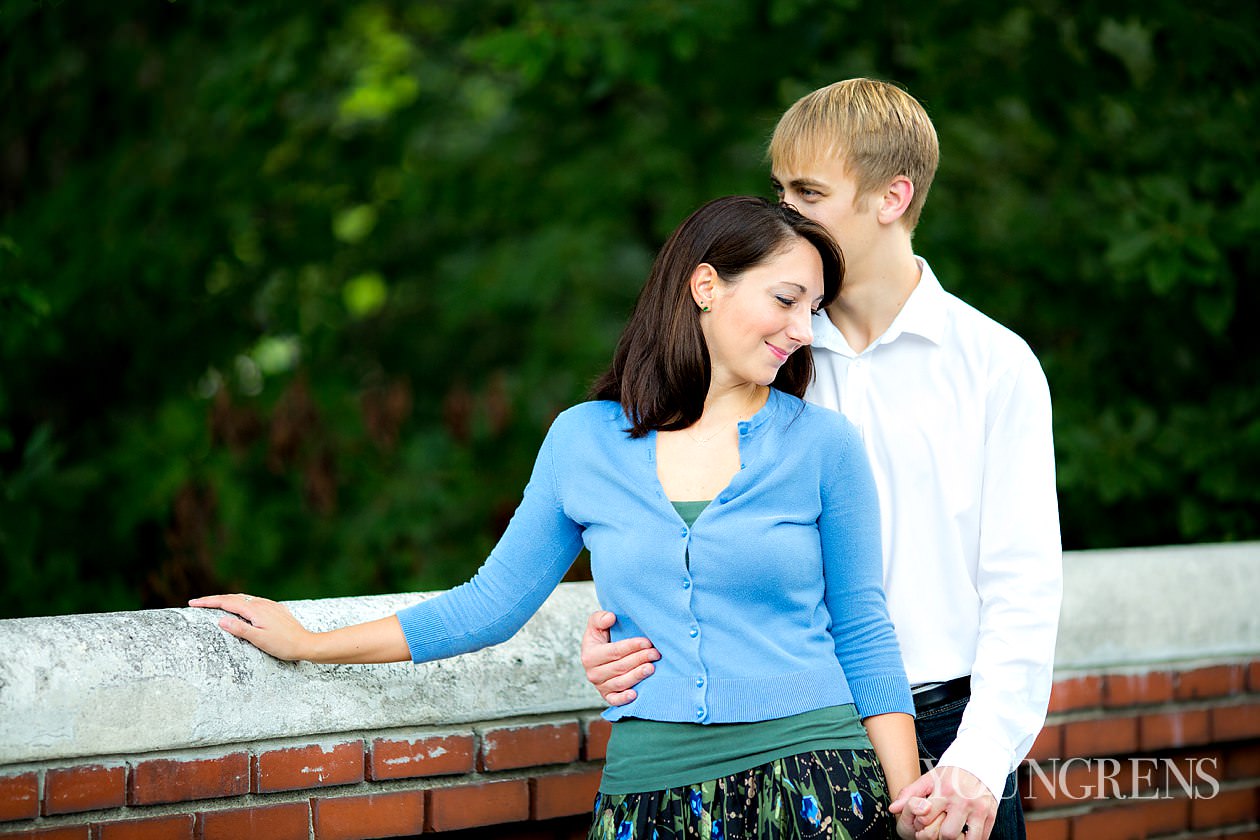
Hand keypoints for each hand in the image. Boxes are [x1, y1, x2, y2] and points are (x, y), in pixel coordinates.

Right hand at [189, 593, 315, 661]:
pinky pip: (253, 602)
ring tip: (213, 604)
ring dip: (227, 600)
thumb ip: (240, 629)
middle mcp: (262, 604)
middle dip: (214, 599)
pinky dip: (240, 603)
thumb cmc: (283, 645)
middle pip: (233, 598)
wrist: (306, 643)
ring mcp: (269, 605)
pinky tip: (240, 608)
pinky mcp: (275, 609)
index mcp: (255, 610)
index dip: (208, 602)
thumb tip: (221, 619)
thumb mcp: (259, 639)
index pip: (226, 602)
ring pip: (244, 598)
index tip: (192, 602)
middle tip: (197, 603)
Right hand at [579, 610, 658, 704]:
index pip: (614, 651)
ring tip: (652, 668)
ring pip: (621, 683)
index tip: (647, 642)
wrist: (598, 656)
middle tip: (655, 653)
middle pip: (620, 667)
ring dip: (637, 675)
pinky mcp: (607, 696)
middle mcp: (593, 673)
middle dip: (640, 659)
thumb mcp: (595, 625)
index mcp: (589, 655)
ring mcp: (600, 686)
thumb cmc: (600, 639)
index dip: (632, 646)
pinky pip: (615, 700)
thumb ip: (600, 618)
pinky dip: (624, 699)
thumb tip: (611, 617)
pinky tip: (635, 694)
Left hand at [889, 766, 996, 839]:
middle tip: (936, 833)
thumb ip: (910, 793)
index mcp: (944, 791)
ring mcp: (978, 809)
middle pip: (947, 834)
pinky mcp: (990, 815)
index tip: (922, 825)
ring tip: (951, 834)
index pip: (926, 820)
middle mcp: (962, 801)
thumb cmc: (952, 772)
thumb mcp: (929, 778)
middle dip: (939, 837)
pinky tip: (964, 835)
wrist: (980, 761)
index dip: (921, 826)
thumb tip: (893, 809)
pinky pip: (982, 838)